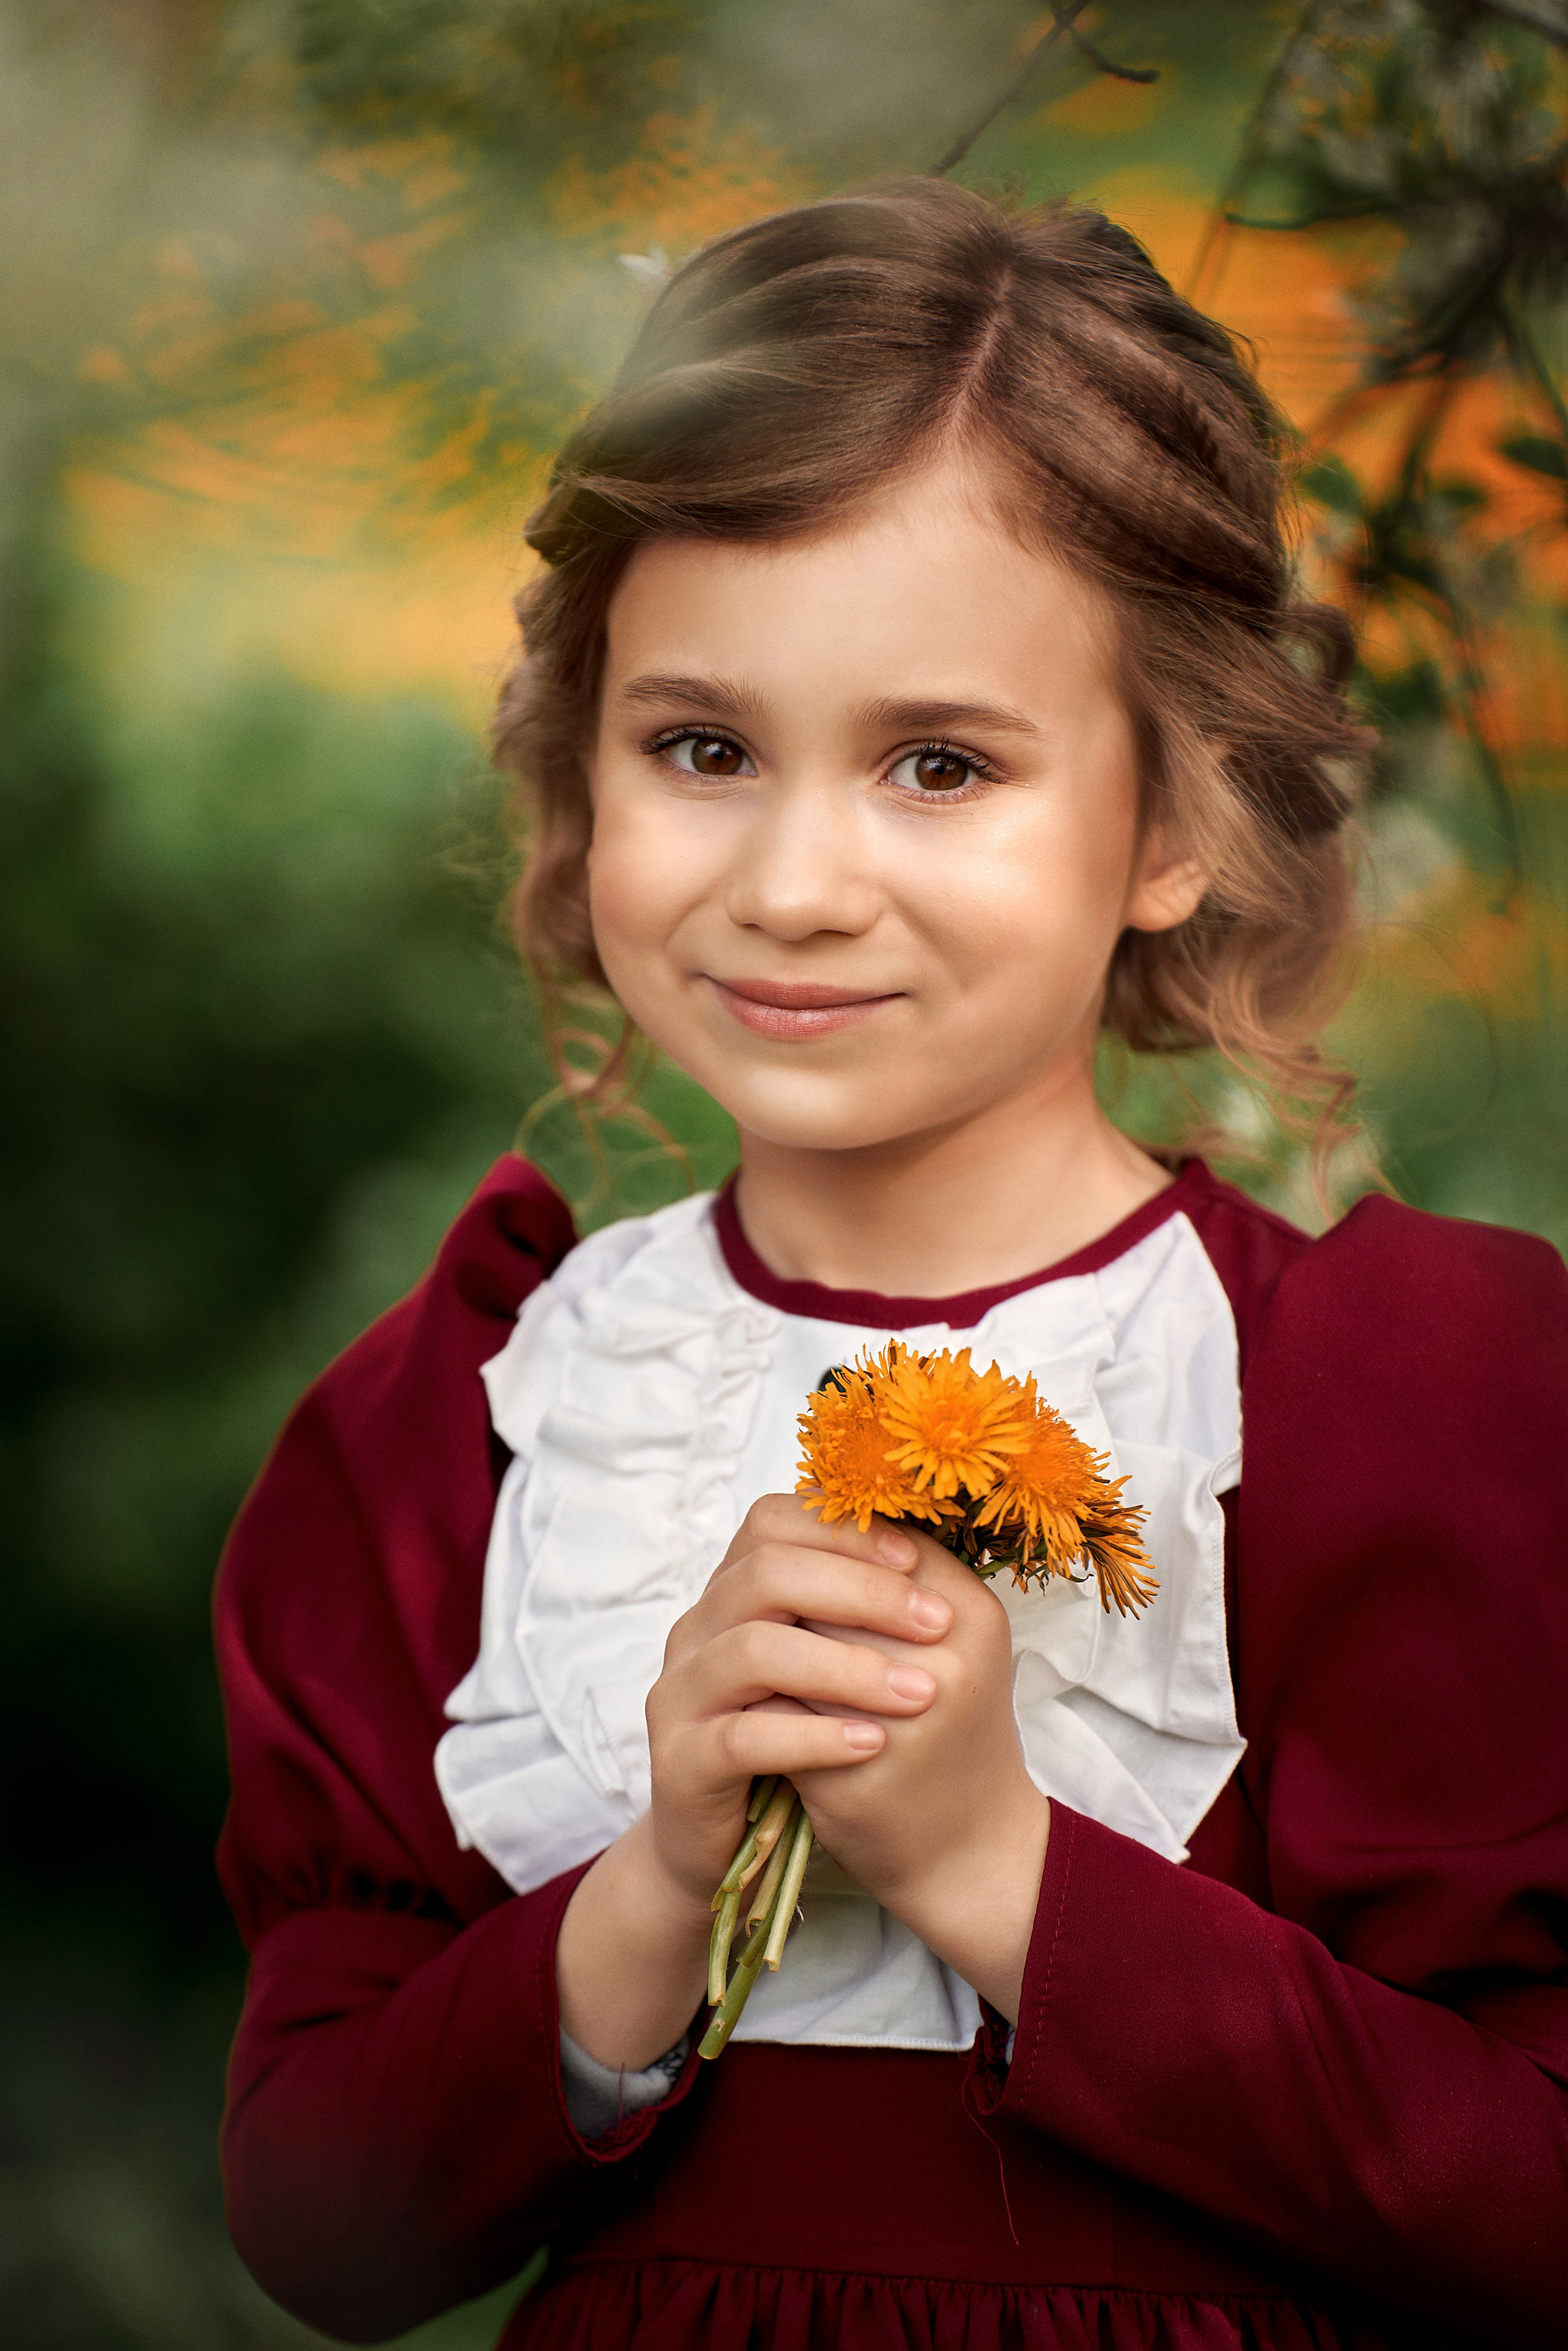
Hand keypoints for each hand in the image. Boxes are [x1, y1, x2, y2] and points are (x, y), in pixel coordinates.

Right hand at [556, 1492, 950, 2068]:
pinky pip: (742, 1736)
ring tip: (919, 1693)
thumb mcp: (839, 1664)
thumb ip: (859, 1608)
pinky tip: (870, 1743)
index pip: (774, 1521)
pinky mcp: (681, 1762)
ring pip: (751, 1649)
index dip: (845, 1534)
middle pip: (765, 1572)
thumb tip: (921, 1546)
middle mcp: (698, 1629)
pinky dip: (812, 1736)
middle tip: (936, 1624)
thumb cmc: (807, 1745)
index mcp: (735, 1591)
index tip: (915, 1563)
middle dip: (860, 1591)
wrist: (739, 1851)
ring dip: (845, 1667)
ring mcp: (682, 1694)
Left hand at [792, 1525, 1050, 2022]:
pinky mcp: (858, 1774)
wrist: (969, 1848)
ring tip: (759, 1665)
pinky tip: (760, 1715)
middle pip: (823, 1590)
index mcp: (970, 1609)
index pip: (869, 1540)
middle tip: (765, 1616)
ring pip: (794, 1649)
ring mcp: (905, 1717)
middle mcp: (946, 1657)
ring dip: (768, 1653)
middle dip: (785, 1602)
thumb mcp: (944, 1640)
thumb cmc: (948, 1729)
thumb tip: (803, 1505)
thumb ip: (889, 1577)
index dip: (820, 1549)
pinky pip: (783, 1717)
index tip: (795, 1564)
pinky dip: (764, 1711)